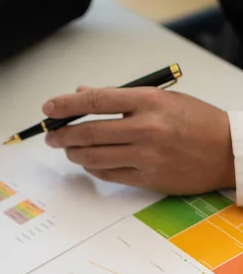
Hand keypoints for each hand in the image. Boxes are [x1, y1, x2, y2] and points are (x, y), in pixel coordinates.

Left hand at [42, 86, 234, 194]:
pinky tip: (88, 162)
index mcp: (148, 101)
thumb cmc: (193, 119)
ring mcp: (147, 156)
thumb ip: (117, 96)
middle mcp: (145, 128)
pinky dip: (92, 167)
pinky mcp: (149, 179)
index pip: (95, 101)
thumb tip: (80, 94)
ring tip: (66, 148)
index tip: (48, 108)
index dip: (65, 105)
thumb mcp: (159, 97)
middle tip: (50, 135)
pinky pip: (108, 174)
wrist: (228, 150)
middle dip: (61, 134)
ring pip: (94, 156)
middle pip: (88, 132)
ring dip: (72, 153)